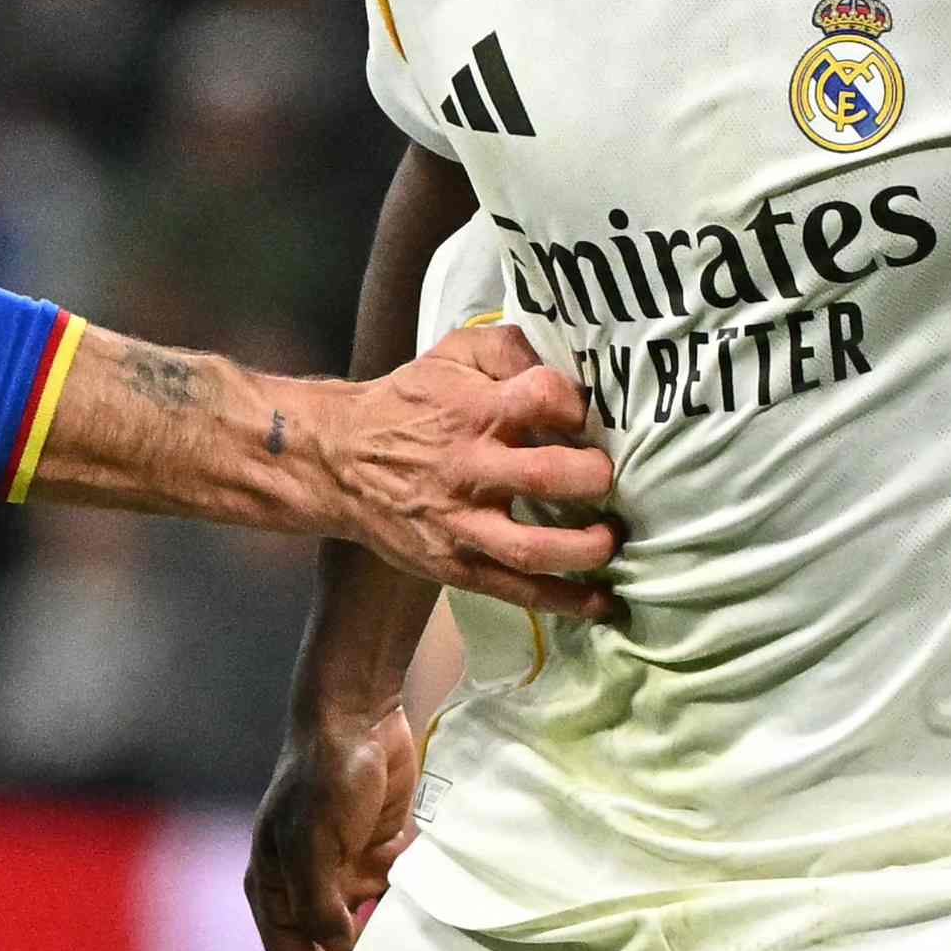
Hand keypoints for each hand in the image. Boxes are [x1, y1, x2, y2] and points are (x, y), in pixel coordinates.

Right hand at [246, 699, 423, 950]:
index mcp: (274, 893)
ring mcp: (342, 874)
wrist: (357, 715)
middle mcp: (305, 891)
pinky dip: (410, 914)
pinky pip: (394, 902)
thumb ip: (319, 902)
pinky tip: (435, 924)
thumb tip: (337, 950)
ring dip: (388, 946)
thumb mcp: (313, 842)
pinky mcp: (377, 856)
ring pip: (364, 932)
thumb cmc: (322, 777)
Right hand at [315, 324, 614, 619]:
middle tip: (610, 476)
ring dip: (585, 550)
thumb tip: (566, 371)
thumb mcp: (452, 354)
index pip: (542, 398)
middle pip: (545, 477)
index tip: (586, 414)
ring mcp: (461, 525)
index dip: (576, 404)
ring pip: (531, 548)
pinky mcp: (455, 566)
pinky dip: (564, 600)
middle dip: (594, 478)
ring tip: (612, 541)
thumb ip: (508, 348)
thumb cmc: (408, 404)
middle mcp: (469, 469)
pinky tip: (601, 602)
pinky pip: (516, 591)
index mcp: (474, 411)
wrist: (338, 460)